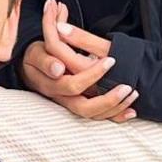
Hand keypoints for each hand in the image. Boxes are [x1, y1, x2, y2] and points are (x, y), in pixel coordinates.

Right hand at [19, 0, 137, 122]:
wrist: (30, 68)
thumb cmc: (39, 54)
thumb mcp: (39, 47)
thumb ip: (49, 45)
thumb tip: (60, 46)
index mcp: (49, 80)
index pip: (71, 83)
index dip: (92, 74)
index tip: (112, 61)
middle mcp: (58, 94)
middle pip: (83, 106)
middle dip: (107, 97)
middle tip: (127, 85)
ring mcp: (67, 101)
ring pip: (90, 113)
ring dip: (113, 106)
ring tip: (132, 93)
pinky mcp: (76, 104)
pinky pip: (96, 116)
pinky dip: (114, 115)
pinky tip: (131, 111)